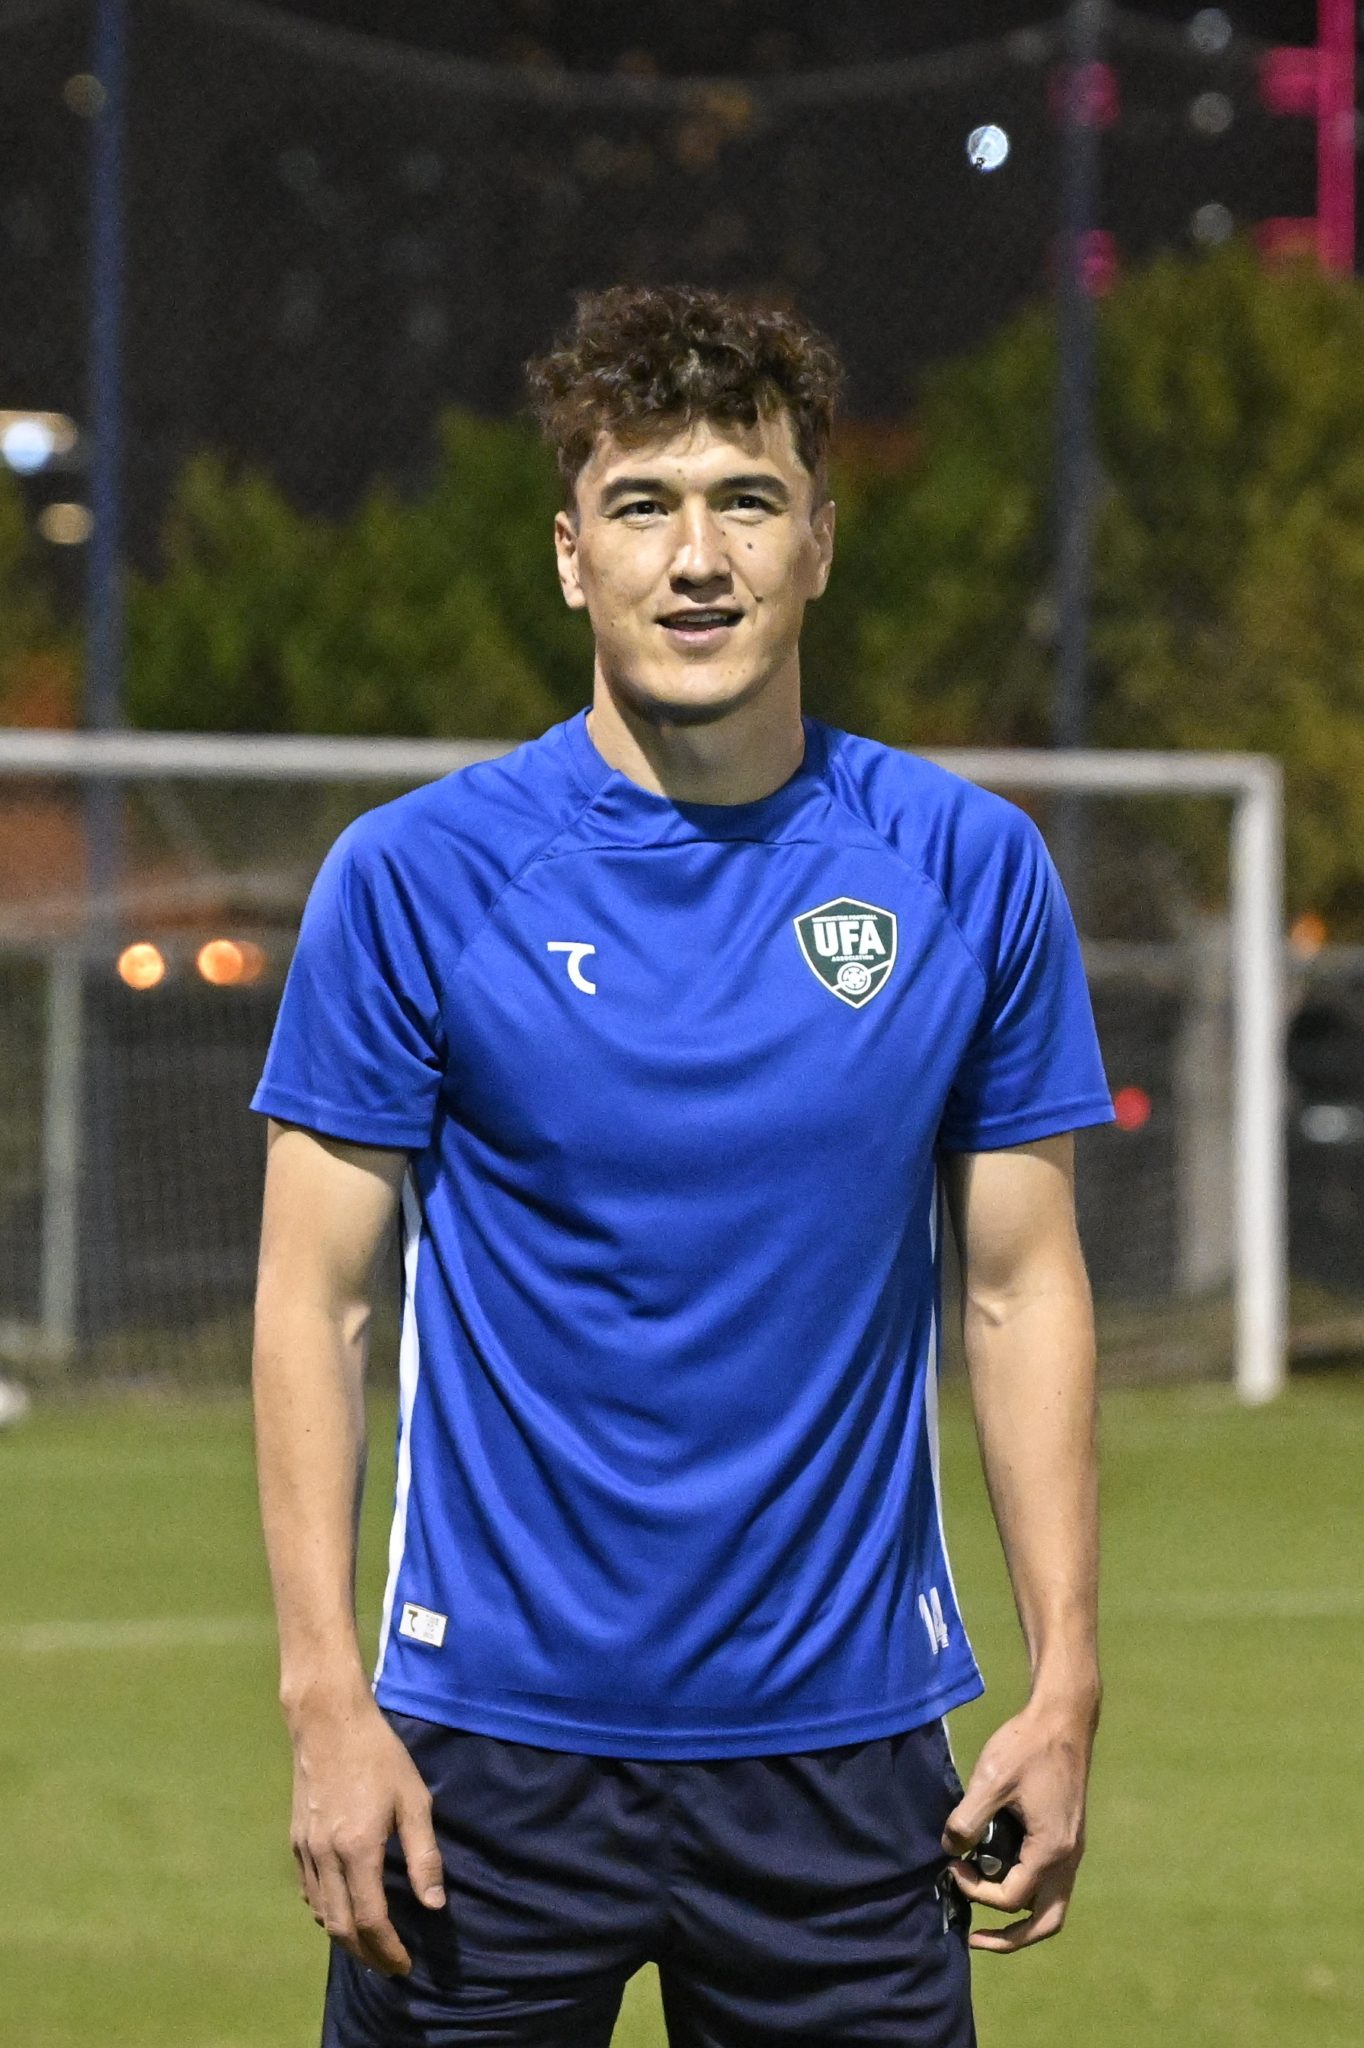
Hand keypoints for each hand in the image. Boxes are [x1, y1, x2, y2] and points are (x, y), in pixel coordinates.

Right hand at [287, 1681, 444, 1975]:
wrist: (328, 1721)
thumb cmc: (379, 1755)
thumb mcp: (414, 1800)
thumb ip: (424, 1855)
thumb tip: (434, 1905)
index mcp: (358, 1849)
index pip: (371, 1919)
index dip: (388, 1949)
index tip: (405, 1964)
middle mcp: (326, 1857)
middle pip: (340, 1927)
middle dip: (366, 1954)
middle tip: (389, 1965)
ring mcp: (306, 1849)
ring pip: (320, 1913)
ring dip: (344, 1937)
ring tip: (370, 1946)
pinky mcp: (296, 1839)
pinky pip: (309, 1891)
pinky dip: (325, 1911)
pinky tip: (341, 1910)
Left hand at [941, 1692, 1095, 1954]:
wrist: (1063, 1719)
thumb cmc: (1028, 1746)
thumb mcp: (991, 1780)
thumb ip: (968, 1819)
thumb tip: (949, 1848)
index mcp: (1050, 1850)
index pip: (1010, 1897)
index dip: (975, 1890)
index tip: (951, 1865)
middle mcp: (1067, 1858)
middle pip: (1046, 1922)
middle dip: (1011, 1939)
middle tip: (976, 1940)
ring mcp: (1071, 1849)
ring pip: (1053, 1906)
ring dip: (1022, 1918)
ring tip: (988, 1916)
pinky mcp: (1068, 1836)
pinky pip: (1053, 1883)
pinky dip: (1029, 1892)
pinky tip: (1002, 1875)